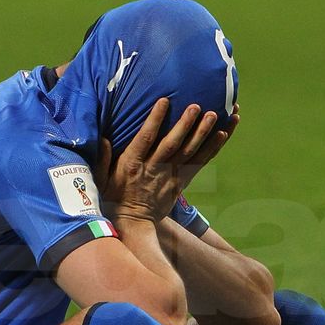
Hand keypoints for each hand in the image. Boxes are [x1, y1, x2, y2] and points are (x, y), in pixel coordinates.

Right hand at [94, 99, 236, 221]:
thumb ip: (102, 158)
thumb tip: (103, 138)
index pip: (145, 138)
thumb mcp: (101, 178)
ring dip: (204, 133)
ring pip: (190, 152)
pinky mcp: (182, 182)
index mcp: (133, 164)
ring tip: (216, 115)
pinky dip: (212, 149)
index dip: (155, 120)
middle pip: (172, 144)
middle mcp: (154, 168)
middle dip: (185, 125)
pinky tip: (223, 134)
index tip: (164, 101)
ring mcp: (171, 175)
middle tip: (197, 106)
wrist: (133, 222)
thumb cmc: (114, 196)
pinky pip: (200, 163)